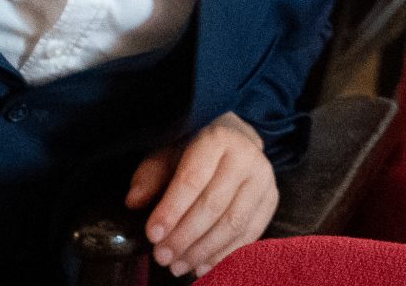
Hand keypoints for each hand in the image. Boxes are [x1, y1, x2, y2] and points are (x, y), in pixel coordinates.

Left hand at [125, 113, 277, 276]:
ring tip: (178, 266)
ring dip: (203, 251)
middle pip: (214, 205)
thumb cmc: (196, 154)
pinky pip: (250, 235)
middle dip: (184, 237)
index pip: (193, 179)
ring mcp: (264, 180)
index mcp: (218, 139)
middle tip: (162, 257)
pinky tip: (201, 266)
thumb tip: (134, 201)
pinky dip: (224, 255)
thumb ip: (149, 177)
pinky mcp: (271, 200)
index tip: (153, 234)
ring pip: (233, 224)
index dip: (171, 210)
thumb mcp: (168, 156)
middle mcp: (247, 156)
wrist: (236, 145)